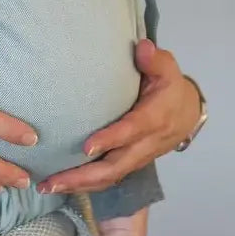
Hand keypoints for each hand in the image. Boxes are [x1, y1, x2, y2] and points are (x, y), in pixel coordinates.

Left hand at [37, 40, 201, 193]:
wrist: (187, 112)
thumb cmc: (169, 86)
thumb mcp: (167, 68)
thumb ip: (155, 60)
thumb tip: (143, 48)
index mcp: (154, 118)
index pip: (131, 131)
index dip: (111, 140)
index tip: (86, 147)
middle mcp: (146, 143)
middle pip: (116, 166)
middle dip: (84, 176)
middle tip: (52, 180)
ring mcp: (138, 157)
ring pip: (110, 177)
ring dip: (79, 185)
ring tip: (47, 187)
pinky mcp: (130, 163)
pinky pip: (108, 179)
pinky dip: (85, 185)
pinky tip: (60, 185)